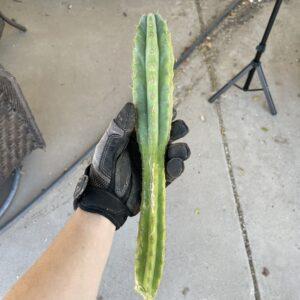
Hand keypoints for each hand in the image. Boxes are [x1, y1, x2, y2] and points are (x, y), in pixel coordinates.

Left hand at [74, 103, 189, 228]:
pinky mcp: (161, 177)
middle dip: (178, 129)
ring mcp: (156, 162)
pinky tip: (174, 164)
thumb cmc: (104, 170)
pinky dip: (178, 165)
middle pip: (170, 134)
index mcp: (137, 136)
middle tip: (178, 130)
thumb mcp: (108, 147)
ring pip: (177, 150)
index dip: (164, 115)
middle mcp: (149, 147)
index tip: (170, 111)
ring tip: (174, 151)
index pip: (154, 122)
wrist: (106, 199)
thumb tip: (132, 105)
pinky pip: (175, 170)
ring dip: (180, 148)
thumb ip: (120, 128)